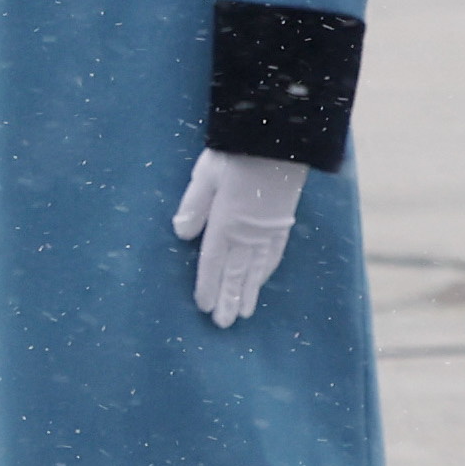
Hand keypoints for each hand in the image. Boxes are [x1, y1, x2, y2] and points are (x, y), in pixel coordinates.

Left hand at [171, 148, 305, 327]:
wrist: (281, 141)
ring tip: (243, 313)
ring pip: (256, 269)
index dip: (208, 286)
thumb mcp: (206, 175)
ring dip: (248, 292)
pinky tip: (262, 280)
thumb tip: (181, 234)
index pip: (213, 263)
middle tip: (224, 324)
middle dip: (228, 299)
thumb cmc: (237, 155)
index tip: (204, 307)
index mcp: (226, 223)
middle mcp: (248, 233)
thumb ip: (193, 206)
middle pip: (236, 273)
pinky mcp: (283, 222)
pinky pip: (273, 254)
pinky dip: (265, 271)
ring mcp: (268, 229)